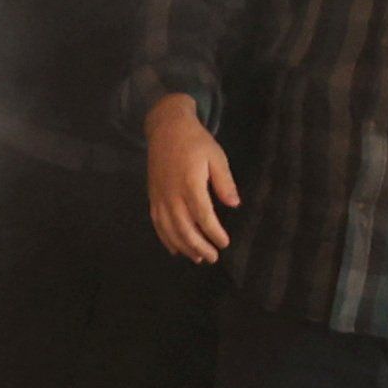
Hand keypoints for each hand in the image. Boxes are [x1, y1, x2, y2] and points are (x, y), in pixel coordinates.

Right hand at [146, 92, 238, 264]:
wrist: (166, 129)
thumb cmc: (196, 142)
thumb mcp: (216, 157)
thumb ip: (224, 182)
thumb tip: (234, 204)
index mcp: (190, 184)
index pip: (203, 216)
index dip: (213, 233)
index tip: (224, 243)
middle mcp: (172, 195)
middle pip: (184, 228)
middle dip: (199, 246)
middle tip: (213, 257)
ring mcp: (160, 198)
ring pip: (170, 230)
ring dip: (184, 247)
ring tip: (198, 258)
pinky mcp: (153, 198)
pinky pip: (157, 224)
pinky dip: (166, 239)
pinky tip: (175, 249)